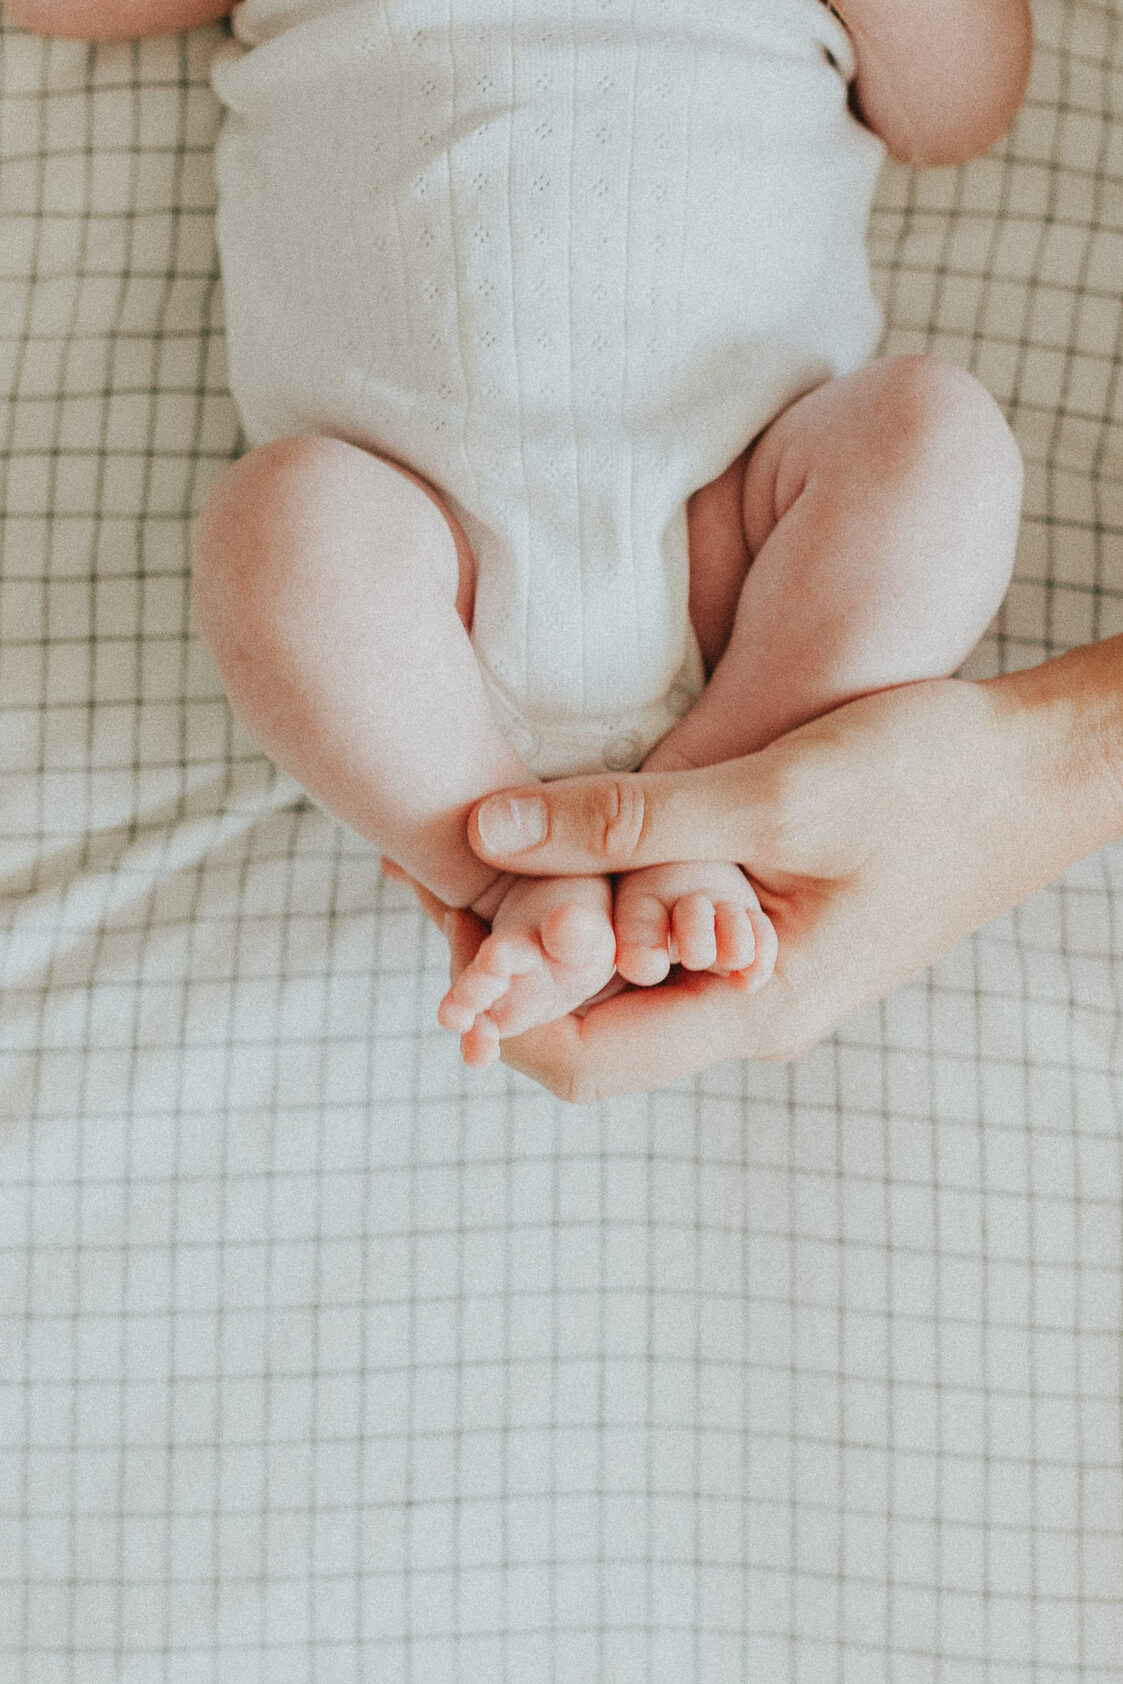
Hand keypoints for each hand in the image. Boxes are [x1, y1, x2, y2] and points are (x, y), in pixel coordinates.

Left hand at [453, 663, 1120, 1100]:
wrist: (1044, 768)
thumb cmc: (936, 778)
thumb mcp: (775, 793)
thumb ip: (633, 820)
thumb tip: (487, 830)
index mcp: (754, 1012)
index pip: (579, 1062)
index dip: (495, 1007)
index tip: (435, 918)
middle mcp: (751, 1014)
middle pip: (590, 1031)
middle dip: (505, 970)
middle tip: (434, 874)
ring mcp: (764, 978)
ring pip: (623, 985)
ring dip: (548, 932)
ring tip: (480, 851)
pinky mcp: (773, 932)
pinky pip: (661, 945)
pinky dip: (599, 904)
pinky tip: (563, 840)